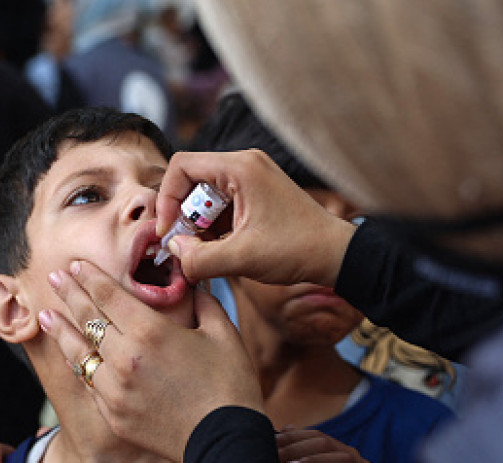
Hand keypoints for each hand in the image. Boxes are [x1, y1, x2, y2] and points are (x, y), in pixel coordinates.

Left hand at [40, 261, 264, 462]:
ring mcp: (114, 389)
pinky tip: (70, 355)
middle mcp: (124, 358)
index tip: (76, 265)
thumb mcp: (223, 335)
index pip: (109, 295)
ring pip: (79, 352)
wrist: (225, 444)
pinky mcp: (113, 414)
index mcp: (150, 332)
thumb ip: (204, 304)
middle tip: (55, 277)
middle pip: (88, 318)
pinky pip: (89, 382)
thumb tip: (195, 283)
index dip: (90, 277)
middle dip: (70, 294)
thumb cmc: (230, 385)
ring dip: (61, 330)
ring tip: (45, 314)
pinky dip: (77, 364)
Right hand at [156, 149, 356, 286]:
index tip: (168, 230)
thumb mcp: (242, 259)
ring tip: (206, 251)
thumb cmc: (297, 250)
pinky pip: (221, 203)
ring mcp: (252, 178)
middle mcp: (245, 165)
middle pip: (192, 179)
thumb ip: (199, 258)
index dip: (166, 198)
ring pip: (205, 194)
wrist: (336, 255)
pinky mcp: (257, 193)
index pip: (182, 166)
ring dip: (198, 224)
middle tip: (186, 245)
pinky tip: (221, 248)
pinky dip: (214, 226)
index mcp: (241, 168)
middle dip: (182, 214)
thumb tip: (173, 251)